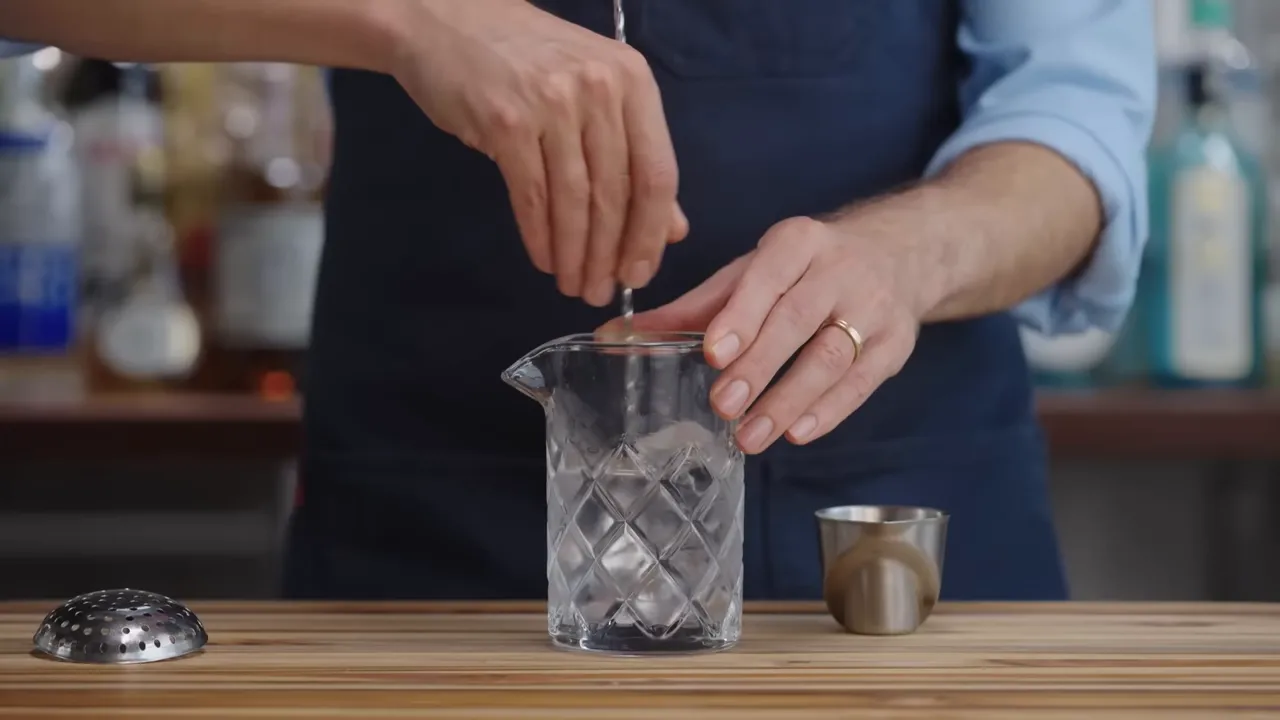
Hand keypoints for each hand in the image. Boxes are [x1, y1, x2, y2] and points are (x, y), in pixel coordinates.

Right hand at [394, 0, 687, 305]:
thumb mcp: (593, 95)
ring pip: (575, 201)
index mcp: (633, 82)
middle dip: (610, 255)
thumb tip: (671, 228)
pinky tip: (545, 260)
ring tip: (574, 285)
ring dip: (576, 255)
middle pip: (617, 194)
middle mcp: (599, 89)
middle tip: (600, 292)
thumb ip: (635, 158)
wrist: (446, 18)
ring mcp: (552, 103)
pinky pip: (531, 197)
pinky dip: (540, 237)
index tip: (640, 274)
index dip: (650, 234)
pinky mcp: (505, 121)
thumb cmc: (526, 60)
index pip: (657, 172)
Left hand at [603, 217, 920, 453]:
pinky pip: (863, 381)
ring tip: (752, 436)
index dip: (742, 316)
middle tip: (725, 406)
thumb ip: (691, 308)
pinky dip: (831, 411)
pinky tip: (798, 432)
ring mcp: (875, 307)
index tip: (714, 353)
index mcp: (798, 242)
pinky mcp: (896, 344)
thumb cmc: (806, 269)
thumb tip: (617, 336)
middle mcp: (840, 269)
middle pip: (798, 321)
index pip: (768, 278)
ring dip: (791, 399)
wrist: (899, 254)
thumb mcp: (753, 273)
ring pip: (833, 356)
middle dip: (760, 366)